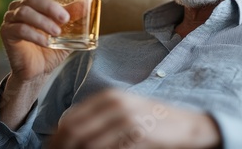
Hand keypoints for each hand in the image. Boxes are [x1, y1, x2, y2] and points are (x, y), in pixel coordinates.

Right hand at [0, 0, 71, 81]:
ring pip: (24, 12)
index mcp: (33, 2)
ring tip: (57, 33)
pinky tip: (46, 42)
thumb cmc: (52, 47)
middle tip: (64, 19)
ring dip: (43, 21)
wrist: (39, 70)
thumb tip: (87, 3)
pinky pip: (19, 29)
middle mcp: (19, 7)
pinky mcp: (7, 33)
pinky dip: (35, 35)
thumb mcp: (67, 31)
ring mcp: (11, 19)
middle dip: (50, 7)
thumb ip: (74, 16)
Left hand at [49, 89, 220, 148]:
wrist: (186, 126)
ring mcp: (127, 119)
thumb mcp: (122, 111)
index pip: (70, 121)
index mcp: (107, 97)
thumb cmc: (152, 121)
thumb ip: (97, 118)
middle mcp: (115, 105)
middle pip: (74, 132)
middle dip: (62, 148)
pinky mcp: (138, 135)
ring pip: (88, 143)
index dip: (56, 141)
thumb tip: (66, 133)